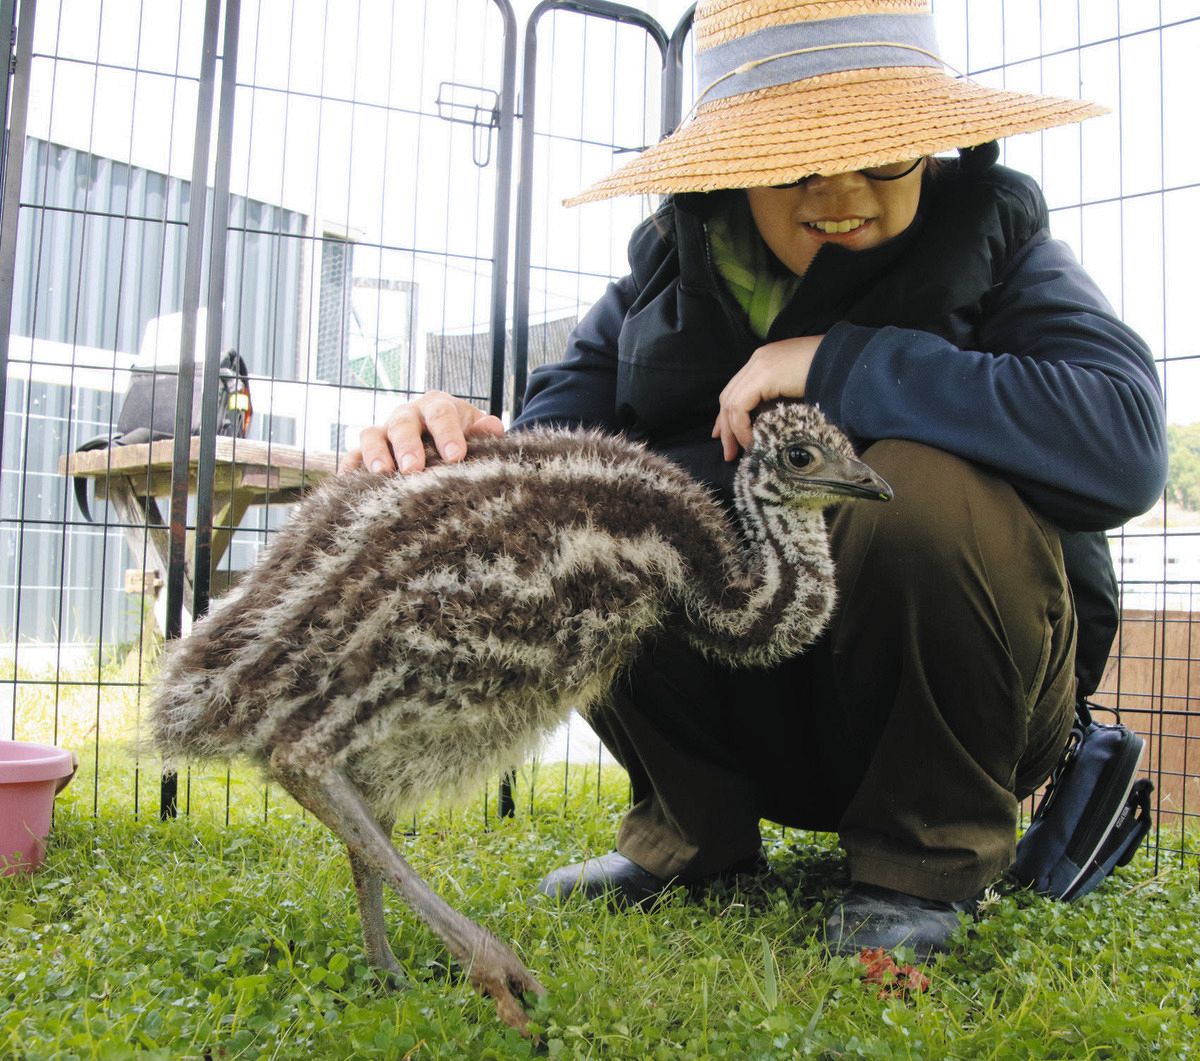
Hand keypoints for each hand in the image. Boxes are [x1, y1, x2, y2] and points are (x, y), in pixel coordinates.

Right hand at [339, 391, 504, 474]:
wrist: (443, 440)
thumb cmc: (463, 438)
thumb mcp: (477, 431)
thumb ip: (484, 431)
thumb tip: (492, 428)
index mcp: (437, 406)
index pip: (441, 415)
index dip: (448, 434)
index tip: (455, 458)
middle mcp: (407, 415)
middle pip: (402, 424)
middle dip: (407, 446)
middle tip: (413, 469)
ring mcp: (384, 431)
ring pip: (372, 435)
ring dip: (375, 454)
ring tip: (381, 474)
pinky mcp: (366, 450)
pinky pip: (353, 455)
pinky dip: (349, 468)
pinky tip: (348, 485)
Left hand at [712, 335, 823, 460]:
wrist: (843, 362)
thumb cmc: (828, 376)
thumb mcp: (796, 388)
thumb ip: (778, 398)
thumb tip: (766, 423)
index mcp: (763, 361)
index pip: (736, 389)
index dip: (728, 414)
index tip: (726, 435)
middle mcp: (756, 360)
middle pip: (728, 396)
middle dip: (725, 425)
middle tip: (728, 449)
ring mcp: (758, 365)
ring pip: (731, 402)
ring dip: (732, 430)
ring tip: (737, 451)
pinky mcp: (763, 376)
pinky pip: (741, 406)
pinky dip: (741, 426)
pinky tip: (750, 440)